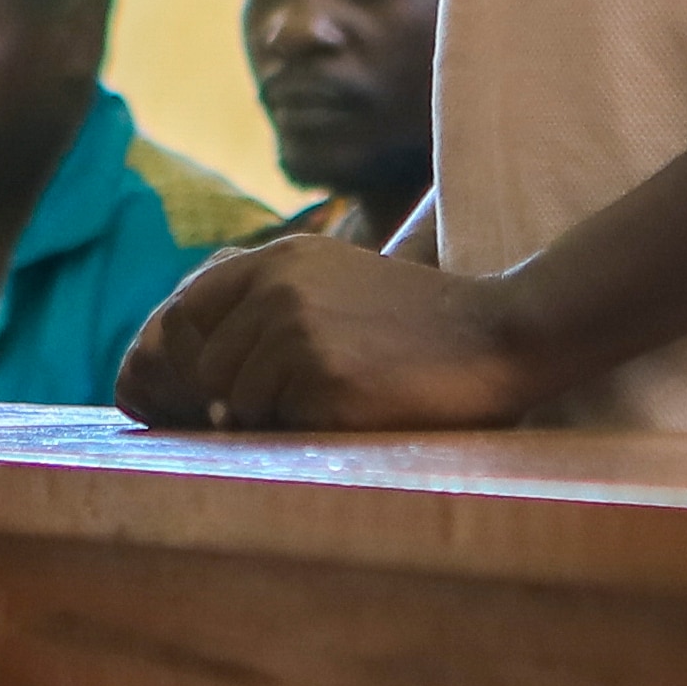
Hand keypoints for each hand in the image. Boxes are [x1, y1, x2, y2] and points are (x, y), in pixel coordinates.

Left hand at [115, 236, 551, 431]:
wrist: (496, 336)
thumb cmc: (416, 322)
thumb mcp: (336, 280)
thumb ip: (268, 301)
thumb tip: (198, 373)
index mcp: (281, 258)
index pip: (190, 309)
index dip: (195, 353)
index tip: (223, 381)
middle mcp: (280, 287)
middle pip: (205, 364)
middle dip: (238, 394)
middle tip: (298, 398)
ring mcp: (298, 331)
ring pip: (236, 402)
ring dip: (276, 414)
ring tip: (340, 394)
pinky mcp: (322, 378)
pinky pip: (278, 424)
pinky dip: (308, 428)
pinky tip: (358, 406)